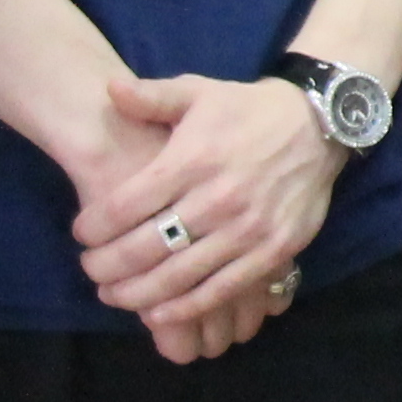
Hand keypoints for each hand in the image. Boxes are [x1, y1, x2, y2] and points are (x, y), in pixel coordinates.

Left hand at [71, 72, 341, 353]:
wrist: (320, 123)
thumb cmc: (247, 110)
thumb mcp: (199, 91)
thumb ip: (152, 96)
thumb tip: (109, 89)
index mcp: (192, 160)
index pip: (125, 207)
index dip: (93, 227)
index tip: (81, 233)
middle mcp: (218, 198)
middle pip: (145, 248)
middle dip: (105, 265)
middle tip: (90, 268)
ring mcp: (248, 229)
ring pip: (179, 276)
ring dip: (137, 293)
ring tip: (114, 294)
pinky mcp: (274, 250)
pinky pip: (222, 290)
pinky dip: (186, 308)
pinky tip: (159, 312)